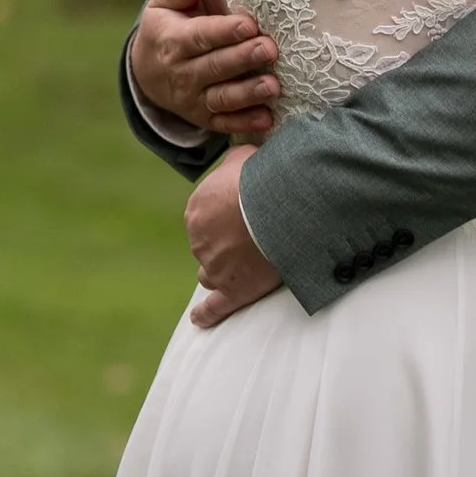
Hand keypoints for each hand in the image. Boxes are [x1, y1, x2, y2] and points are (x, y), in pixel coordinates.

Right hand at [130, 0, 280, 136]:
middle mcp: (181, 73)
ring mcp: (192, 99)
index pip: (199, 36)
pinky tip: (267, 118)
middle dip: (242, 59)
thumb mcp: (161, 4)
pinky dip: (245, 123)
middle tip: (270, 49)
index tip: (248, 24)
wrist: (145, 73)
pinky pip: (224, 123)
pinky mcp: (203, 118)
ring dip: (248, 94)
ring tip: (273, 86)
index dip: (223, 32)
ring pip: (221, 98)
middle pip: (214, 67)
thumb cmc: (164, 29)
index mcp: (172, 41)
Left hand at [186, 146, 282, 327]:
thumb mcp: (244, 157)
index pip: (206, 217)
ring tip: (241, 269)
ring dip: (221, 272)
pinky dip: (206, 314)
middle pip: (208, 246)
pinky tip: (200, 319)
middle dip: (225, 243)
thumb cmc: (261, 179)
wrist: (278, 208)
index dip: (225, 217)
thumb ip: (234, 161)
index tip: (243, 215)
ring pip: (210, 274)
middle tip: (251, 238)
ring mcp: (214, 267)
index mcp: (197, 209)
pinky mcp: (232, 291)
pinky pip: (213, 308)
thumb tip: (236, 160)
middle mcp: (199, 239)